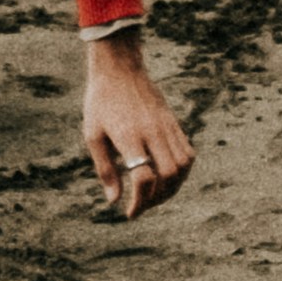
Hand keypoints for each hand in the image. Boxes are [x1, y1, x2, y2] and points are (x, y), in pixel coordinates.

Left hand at [78, 43, 194, 219]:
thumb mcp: (93, 134)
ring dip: (174, 188)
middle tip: (142, 205)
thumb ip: (105, 168)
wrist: (119, 67)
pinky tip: (167, 178)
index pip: (144, 176)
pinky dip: (182, 172)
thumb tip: (114, 200)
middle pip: (169, 175)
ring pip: (184, 166)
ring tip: (156, 195)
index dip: (140, 201)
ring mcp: (167, 126)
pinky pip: (188, 153)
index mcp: (129, 135)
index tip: (130, 213)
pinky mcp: (174, 123)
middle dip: (158, 199)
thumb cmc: (101, 101)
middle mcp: (152, 132)